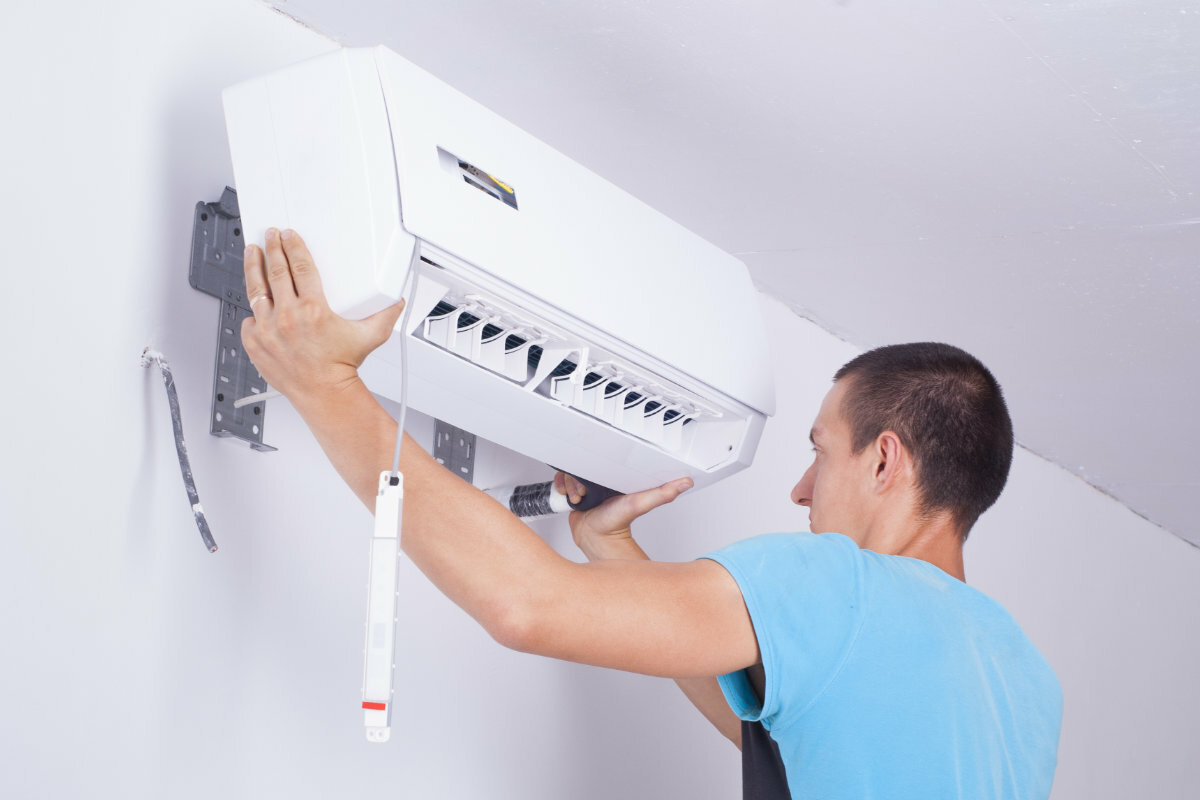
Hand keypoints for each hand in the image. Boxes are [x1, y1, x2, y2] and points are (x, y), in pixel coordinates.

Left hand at [240, 228, 403, 403]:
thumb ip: (386, 314)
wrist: (324, 393)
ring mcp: (268, 330)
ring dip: (253, 267)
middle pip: (276, 271)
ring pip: (256, 289)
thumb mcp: (370, 336)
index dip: (294, 246)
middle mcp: (288, 317)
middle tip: (271, 237)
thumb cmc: (342, 367)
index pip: (300, 266)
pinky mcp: (255, 343)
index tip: (289, 236)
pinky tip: (258, 302)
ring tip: (252, 252)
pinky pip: (249, 319)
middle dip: (273, 249)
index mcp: (314, 309)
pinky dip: (254, 311)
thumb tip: (396, 300)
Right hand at [555, 472, 692, 560]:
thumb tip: (685, 482)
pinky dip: (561, 487)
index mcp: (616, 476)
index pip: (604, 456)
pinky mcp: (574, 492)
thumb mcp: (640, 503)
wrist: (595, 540)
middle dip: (579, 476)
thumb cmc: (616, 524)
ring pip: (571, 471)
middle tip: (586, 490)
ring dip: (570, 484)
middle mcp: (601, 479)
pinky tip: (569, 496)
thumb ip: (663, 493)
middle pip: (584, 463)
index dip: (596, 459)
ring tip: (579, 496)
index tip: (595, 468)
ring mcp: (587, 486)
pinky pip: (562, 481)